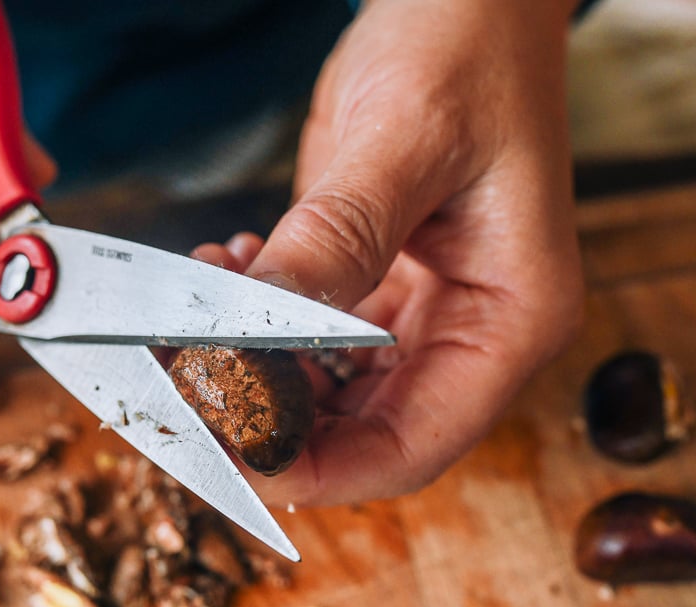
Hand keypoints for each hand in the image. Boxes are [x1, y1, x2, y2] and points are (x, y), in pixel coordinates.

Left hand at [195, 0, 583, 505]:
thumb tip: (259, 332)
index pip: (411, 445)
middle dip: (268, 420)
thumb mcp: (404, 139)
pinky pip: (309, 337)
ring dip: (254, 368)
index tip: (228, 454)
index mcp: (511, 319)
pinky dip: (258, 323)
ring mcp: (424, 311)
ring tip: (197, 313)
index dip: (318, 470)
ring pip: (325, 391)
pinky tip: (230, 269)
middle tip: (183, 385)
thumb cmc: (470, 47)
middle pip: (360, 432)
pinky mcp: (378, 281)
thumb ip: (337, 240)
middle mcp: (471, 331)